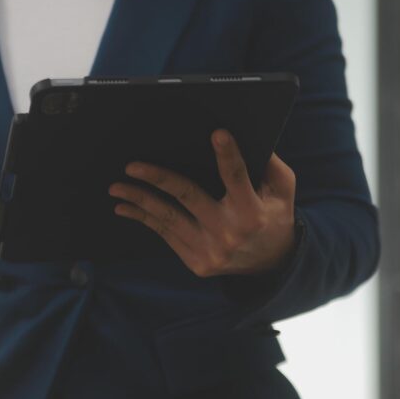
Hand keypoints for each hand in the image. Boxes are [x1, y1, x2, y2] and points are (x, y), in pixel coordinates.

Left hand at [109, 129, 296, 277]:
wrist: (271, 265)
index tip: (217, 133)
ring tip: (117, 187)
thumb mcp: (283, 190)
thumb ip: (270, 164)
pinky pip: (165, 235)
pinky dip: (144, 220)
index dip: (228, 155)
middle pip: (187, 197)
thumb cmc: (275, 216)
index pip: (237, 177)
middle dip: (157, 179)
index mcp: (252, 211)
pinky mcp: (196, 262)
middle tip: (132, 166)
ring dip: (139, 201)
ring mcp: (210, 250)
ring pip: (168, 218)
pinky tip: (126, 208)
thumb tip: (249, 134)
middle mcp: (229, 232)